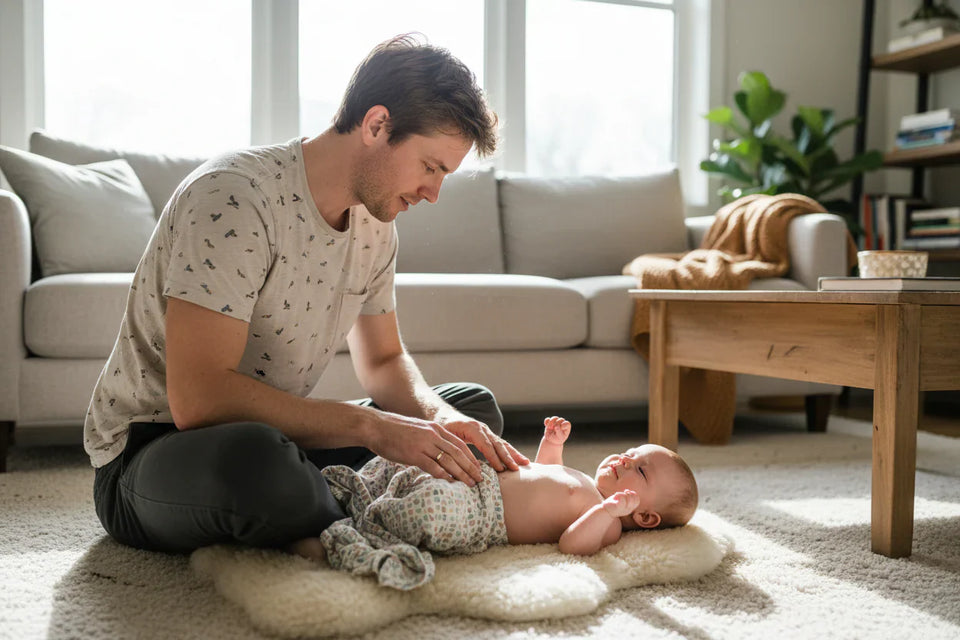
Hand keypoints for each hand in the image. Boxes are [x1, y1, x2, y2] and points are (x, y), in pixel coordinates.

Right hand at [364, 408, 483, 485]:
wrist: (376, 427)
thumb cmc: (394, 430)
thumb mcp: (417, 430)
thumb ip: (429, 439)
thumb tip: (437, 453)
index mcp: (435, 429)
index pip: (459, 444)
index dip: (471, 457)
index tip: (478, 468)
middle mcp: (433, 435)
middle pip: (458, 453)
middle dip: (471, 467)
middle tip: (480, 479)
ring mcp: (424, 444)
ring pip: (449, 460)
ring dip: (462, 474)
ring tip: (471, 484)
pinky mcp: (414, 454)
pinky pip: (433, 466)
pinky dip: (444, 476)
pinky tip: (451, 483)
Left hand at [437, 411, 529, 471]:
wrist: (445, 415)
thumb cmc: (443, 427)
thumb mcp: (445, 436)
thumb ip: (452, 448)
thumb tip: (456, 466)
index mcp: (472, 428)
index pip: (485, 444)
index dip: (493, 457)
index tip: (500, 469)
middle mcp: (482, 428)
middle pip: (498, 444)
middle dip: (508, 457)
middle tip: (517, 469)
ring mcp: (487, 431)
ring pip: (502, 443)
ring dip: (514, 454)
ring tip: (525, 463)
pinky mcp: (489, 435)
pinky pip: (501, 444)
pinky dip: (511, 452)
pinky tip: (519, 460)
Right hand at [542, 416, 570, 444]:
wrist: (551, 440)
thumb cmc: (558, 439)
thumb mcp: (559, 437)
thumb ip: (559, 431)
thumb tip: (556, 426)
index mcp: (566, 427)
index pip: (567, 423)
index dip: (564, 425)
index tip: (561, 428)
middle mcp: (562, 423)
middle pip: (561, 420)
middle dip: (556, 424)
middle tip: (553, 429)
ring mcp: (556, 422)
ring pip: (555, 418)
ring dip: (551, 422)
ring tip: (549, 428)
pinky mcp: (550, 422)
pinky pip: (548, 419)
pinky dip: (546, 421)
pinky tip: (545, 424)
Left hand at [602, 489, 639, 517]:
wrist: (603, 511)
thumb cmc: (612, 504)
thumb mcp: (620, 500)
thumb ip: (625, 496)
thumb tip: (628, 491)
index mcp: (630, 508)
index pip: (637, 500)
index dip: (634, 494)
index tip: (627, 492)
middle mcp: (628, 510)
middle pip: (634, 499)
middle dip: (629, 493)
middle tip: (623, 492)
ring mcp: (623, 510)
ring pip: (629, 499)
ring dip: (624, 494)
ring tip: (618, 494)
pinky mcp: (617, 508)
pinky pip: (622, 501)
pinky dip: (619, 495)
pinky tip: (615, 495)